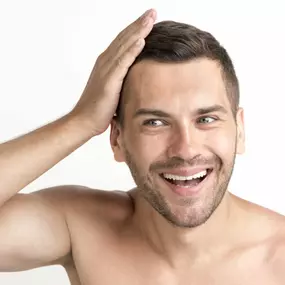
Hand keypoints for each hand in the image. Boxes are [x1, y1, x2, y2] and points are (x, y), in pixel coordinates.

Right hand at [71, 9, 156, 135]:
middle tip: (152, 12)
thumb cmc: (98, 107)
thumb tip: (134, 78)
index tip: (148, 20)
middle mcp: (105, 62)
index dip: (136, 29)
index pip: (123, 42)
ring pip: (124, 46)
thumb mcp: (112, 89)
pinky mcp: (109, 81)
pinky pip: (122, 63)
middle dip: (139, 24)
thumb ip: (121, 79)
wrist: (84, 120)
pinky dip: (132, 51)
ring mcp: (106, 70)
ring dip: (138, 31)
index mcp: (107, 63)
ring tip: (150, 19)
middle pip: (124, 39)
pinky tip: (141, 40)